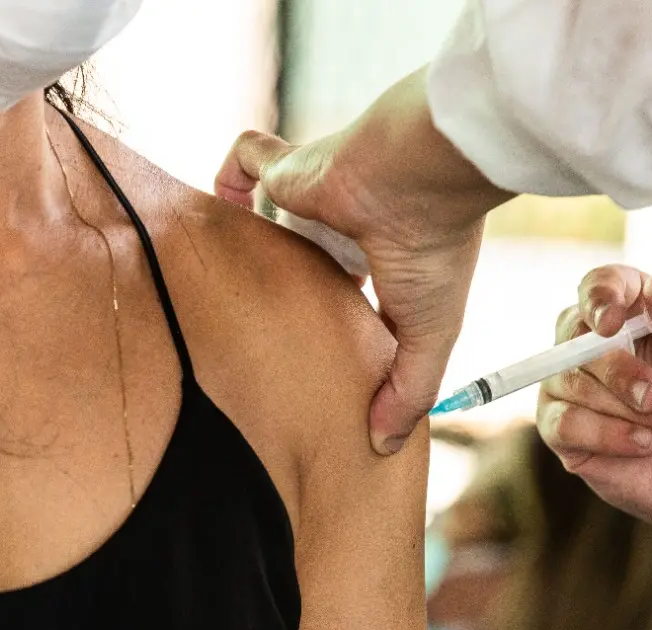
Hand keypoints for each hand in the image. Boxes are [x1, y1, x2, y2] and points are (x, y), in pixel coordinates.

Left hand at [215, 69, 511, 453]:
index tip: (307, 347)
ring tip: (217, 270)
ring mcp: (314, 200)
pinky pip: (244, 161)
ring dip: (245, 232)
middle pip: (299, 256)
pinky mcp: (287, 170)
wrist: (420, 182)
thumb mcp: (429, 339)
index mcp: (381, 265)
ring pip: (266, 211)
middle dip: (278, 280)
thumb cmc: (433, 254)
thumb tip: (384, 446)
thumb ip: (407, 393)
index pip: (346, 291)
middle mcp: (345, 231)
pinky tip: (219, 209)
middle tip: (252, 319)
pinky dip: (228, 177)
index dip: (329, 313)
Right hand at [537, 265, 651, 532]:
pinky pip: (562, 424)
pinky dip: (607, 434)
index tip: (613, 322)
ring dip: (628, 409)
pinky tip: (646, 444)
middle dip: (617, 369)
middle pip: (574, 335)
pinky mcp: (566, 434)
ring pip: (570, 382)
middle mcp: (595, 346)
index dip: (599, 296)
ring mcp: (575, 390)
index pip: (599, 286)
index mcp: (633, 314)